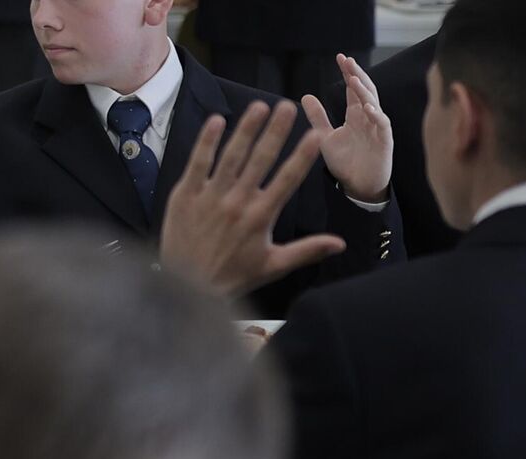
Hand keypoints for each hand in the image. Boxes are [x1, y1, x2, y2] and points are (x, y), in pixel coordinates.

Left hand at [159, 101, 346, 294]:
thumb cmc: (231, 276)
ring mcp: (210, 196)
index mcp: (261, 217)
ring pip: (231, 156)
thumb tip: (340, 244)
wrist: (185, 286)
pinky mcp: (186, 195)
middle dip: (276, 131)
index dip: (303, 155)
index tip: (316, 133)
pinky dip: (207, 142)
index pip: (288, 179)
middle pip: (261, 160)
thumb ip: (307, 250)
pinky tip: (217, 120)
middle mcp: (238, 202)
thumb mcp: (272, 266)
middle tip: (287, 106)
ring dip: (246, 129)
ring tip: (259, 106)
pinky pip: (198, 163)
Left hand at [301, 54, 392, 203]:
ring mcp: (378, 129)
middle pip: (365, 90)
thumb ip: (318, 117)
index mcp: (355, 115)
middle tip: (347, 60)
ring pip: (374, 104)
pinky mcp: (385, 142)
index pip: (353, 88)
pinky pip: (383, 125)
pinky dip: (377, 116)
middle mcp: (368, 118)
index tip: (340, 57)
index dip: (348, 72)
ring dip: (364, 92)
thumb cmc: (345, 162)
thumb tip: (305, 96)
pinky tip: (367, 107)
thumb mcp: (326, 137)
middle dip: (357, 74)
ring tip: (353, 78)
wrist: (358, 187)